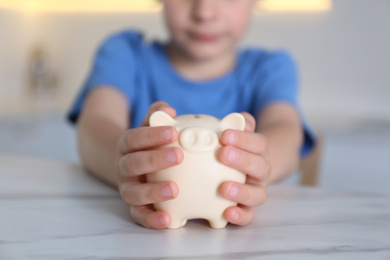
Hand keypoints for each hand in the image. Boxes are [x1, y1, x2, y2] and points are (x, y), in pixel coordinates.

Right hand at [115, 101, 183, 228]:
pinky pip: (139, 216)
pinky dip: (151, 220)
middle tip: (178, 156)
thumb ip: (157, 115)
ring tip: (175, 190)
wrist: (132, 165)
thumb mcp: (150, 126)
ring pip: (134, 192)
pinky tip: (169, 220)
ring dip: (153, 192)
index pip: (134, 138)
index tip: (172, 132)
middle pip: (133, 164)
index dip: (151, 135)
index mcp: (126, 145)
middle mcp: (123, 167)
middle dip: (154, 160)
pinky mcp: (134, 207)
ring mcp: (127, 188)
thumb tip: (168, 110)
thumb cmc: (148, 143)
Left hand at [219, 112, 270, 225]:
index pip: (258, 143)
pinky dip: (240, 216)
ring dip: (242, 191)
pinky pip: (248, 215)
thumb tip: (239, 118)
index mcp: (259, 151)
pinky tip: (227, 214)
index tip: (225, 134)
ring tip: (224, 188)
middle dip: (243, 160)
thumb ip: (239, 124)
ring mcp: (256, 191)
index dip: (244, 139)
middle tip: (224, 154)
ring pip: (258, 194)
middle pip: (260, 167)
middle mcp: (261, 172)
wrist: (248, 167)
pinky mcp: (247, 208)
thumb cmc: (235, 147)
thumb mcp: (238, 132)